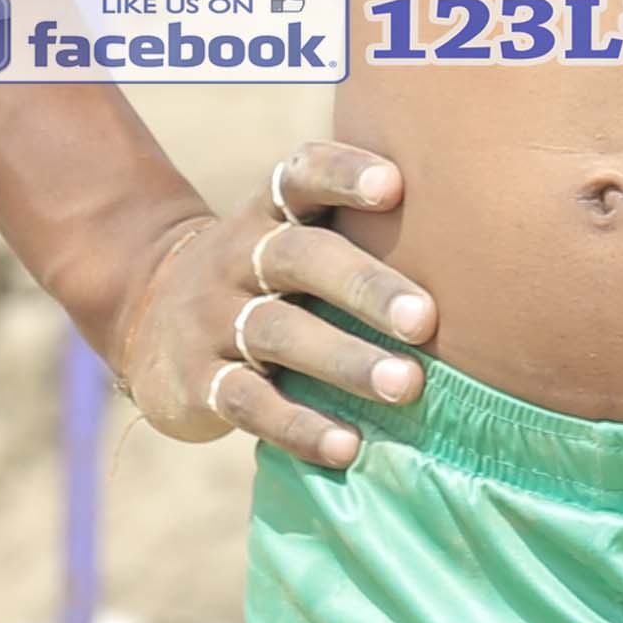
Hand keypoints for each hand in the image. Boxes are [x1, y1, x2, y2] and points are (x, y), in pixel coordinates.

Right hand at [112, 139, 427, 468]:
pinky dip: (299, 425)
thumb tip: (479, 252)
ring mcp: (213, 320)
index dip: (342, 176)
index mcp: (269, 213)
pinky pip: (249, 403)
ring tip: (406, 386)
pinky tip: (347, 445)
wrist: (144, 313)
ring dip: (345, 360)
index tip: (394, 185)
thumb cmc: (264, 276)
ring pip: (278, 333)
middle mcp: (239, 257)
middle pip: (299, 257)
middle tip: (426, 318)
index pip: (300, 177)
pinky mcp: (197, 381)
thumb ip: (358, 235)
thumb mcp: (291, 239)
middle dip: (364, 285)